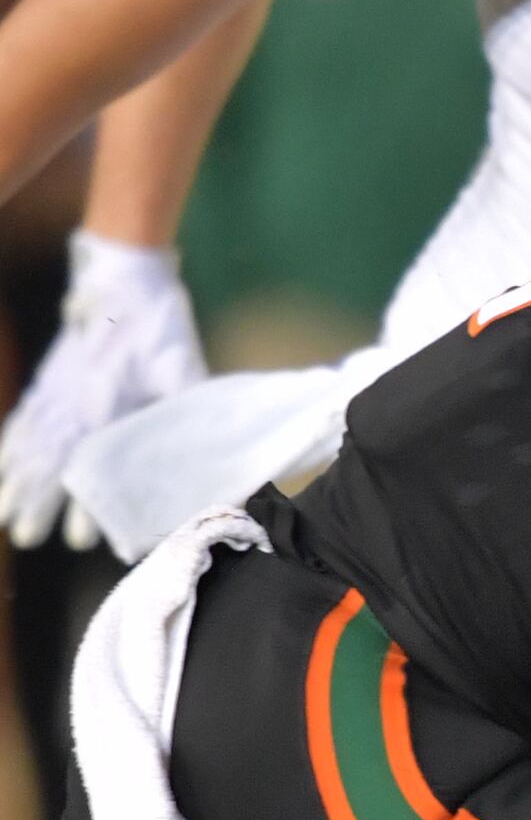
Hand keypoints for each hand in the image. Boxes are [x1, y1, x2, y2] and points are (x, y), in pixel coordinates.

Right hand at [1, 232, 205, 547]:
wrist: (123, 280)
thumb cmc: (158, 327)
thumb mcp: (183, 367)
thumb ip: (188, 409)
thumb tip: (220, 453)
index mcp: (106, 403)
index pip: (90, 463)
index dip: (85, 501)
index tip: (81, 538)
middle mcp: (73, 402)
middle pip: (49, 461)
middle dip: (37, 502)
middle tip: (28, 538)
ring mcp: (55, 391)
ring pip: (29, 446)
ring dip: (15, 483)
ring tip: (4, 521)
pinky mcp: (47, 381)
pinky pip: (22, 421)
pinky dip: (8, 448)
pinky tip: (1, 472)